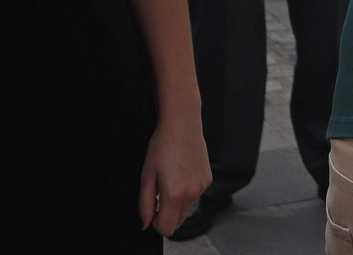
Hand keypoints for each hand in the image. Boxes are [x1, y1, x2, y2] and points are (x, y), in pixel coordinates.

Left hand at [138, 113, 209, 236]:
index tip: (151, 209)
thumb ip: (145, 203)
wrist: (182, 123)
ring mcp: (202, 187)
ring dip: (176, 204)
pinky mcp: (207, 180)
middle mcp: (192, 194)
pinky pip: (195, 196)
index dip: (156, 224)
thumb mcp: (147, 175)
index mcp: (174, 195)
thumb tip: (145, 224)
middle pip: (178, 223)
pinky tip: (181, 173)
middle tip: (158, 195)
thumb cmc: (161, 146)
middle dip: (166, 216)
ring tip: (170, 180)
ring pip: (186, 210)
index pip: (167, 229)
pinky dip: (186, 192)